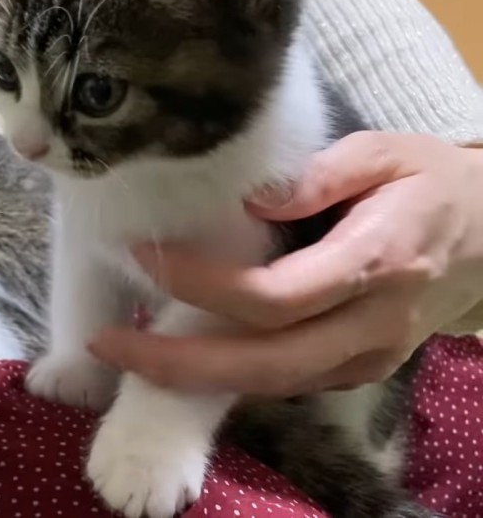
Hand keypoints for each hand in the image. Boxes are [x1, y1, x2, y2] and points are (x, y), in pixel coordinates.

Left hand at [89, 131, 482, 396]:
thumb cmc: (429, 182)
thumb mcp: (383, 153)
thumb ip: (319, 174)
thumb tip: (251, 195)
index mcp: (377, 261)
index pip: (276, 296)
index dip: (204, 285)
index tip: (145, 256)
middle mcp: (373, 323)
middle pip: (266, 362)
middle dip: (178, 361)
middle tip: (107, 341)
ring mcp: (369, 356)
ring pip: (273, 385)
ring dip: (194, 377)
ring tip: (124, 351)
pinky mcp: (360, 370)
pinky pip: (286, 383)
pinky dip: (229, 374)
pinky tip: (177, 353)